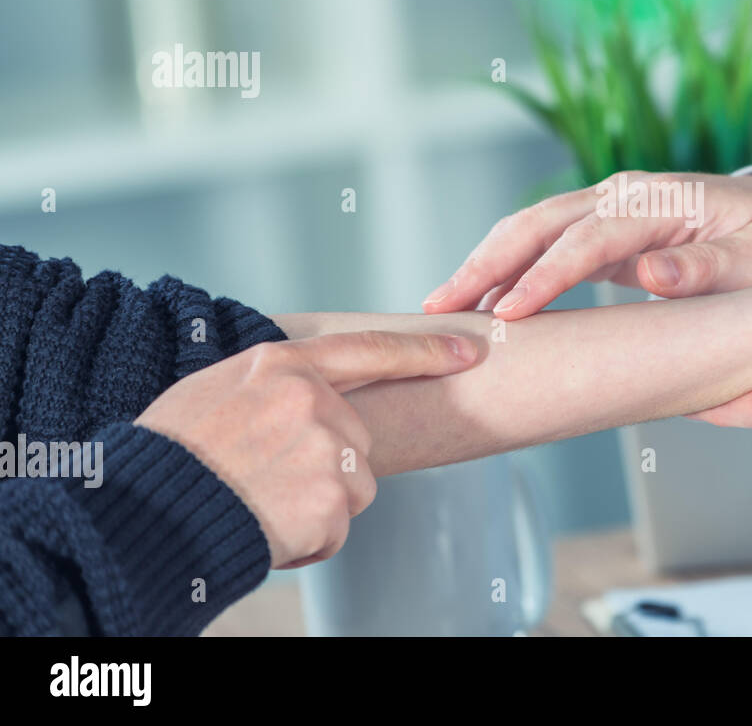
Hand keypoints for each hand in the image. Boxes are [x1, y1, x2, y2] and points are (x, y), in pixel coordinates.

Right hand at [135, 330, 477, 567]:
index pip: (373, 351)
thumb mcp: (218, 386)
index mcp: (285, 365)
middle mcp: (314, 401)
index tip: (469, 350)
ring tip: (259, 500)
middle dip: (326, 465)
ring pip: (352, 487)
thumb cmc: (171, 451)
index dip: (427, 351)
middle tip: (264, 476)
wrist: (142, 512)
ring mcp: (326, 451)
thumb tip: (311, 387)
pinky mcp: (331, 503)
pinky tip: (264, 527)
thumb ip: (275, 380)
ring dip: (317, 504)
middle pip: (358, 441)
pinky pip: (335, 529)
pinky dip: (306, 540)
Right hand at [423, 172, 751, 317]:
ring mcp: (608, 208)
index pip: (589, 238)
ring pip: (530, 228)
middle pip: (540, 222)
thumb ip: (708, 270)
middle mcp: (623, 195)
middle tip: (441, 307)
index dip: (546, 275)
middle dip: (488, 262)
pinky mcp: (602, 229)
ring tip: (443, 305)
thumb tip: (652, 274)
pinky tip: (483, 301)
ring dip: (486, 263)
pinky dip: (508, 268)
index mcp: (659, 202)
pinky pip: (544, 244)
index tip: (509, 312)